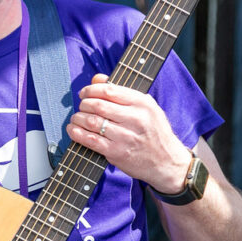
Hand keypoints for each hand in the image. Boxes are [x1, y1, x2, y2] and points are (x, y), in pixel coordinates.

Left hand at [66, 73, 191, 193]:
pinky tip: (73, 130)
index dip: (91, 89)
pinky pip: (91, 140)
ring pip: (92, 122)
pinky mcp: (117, 153)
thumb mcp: (146, 107)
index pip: (109, 90)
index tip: (84, 92)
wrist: (167, 162)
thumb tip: (97, 78)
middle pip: (98, 105)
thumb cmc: (155, 132)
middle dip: (83, 104)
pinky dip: (77, 134)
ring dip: (78, 118)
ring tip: (76, 118)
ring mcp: (126, 137)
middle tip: (81, 106)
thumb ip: (121, 91)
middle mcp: (135, 119)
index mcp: (142, 103)